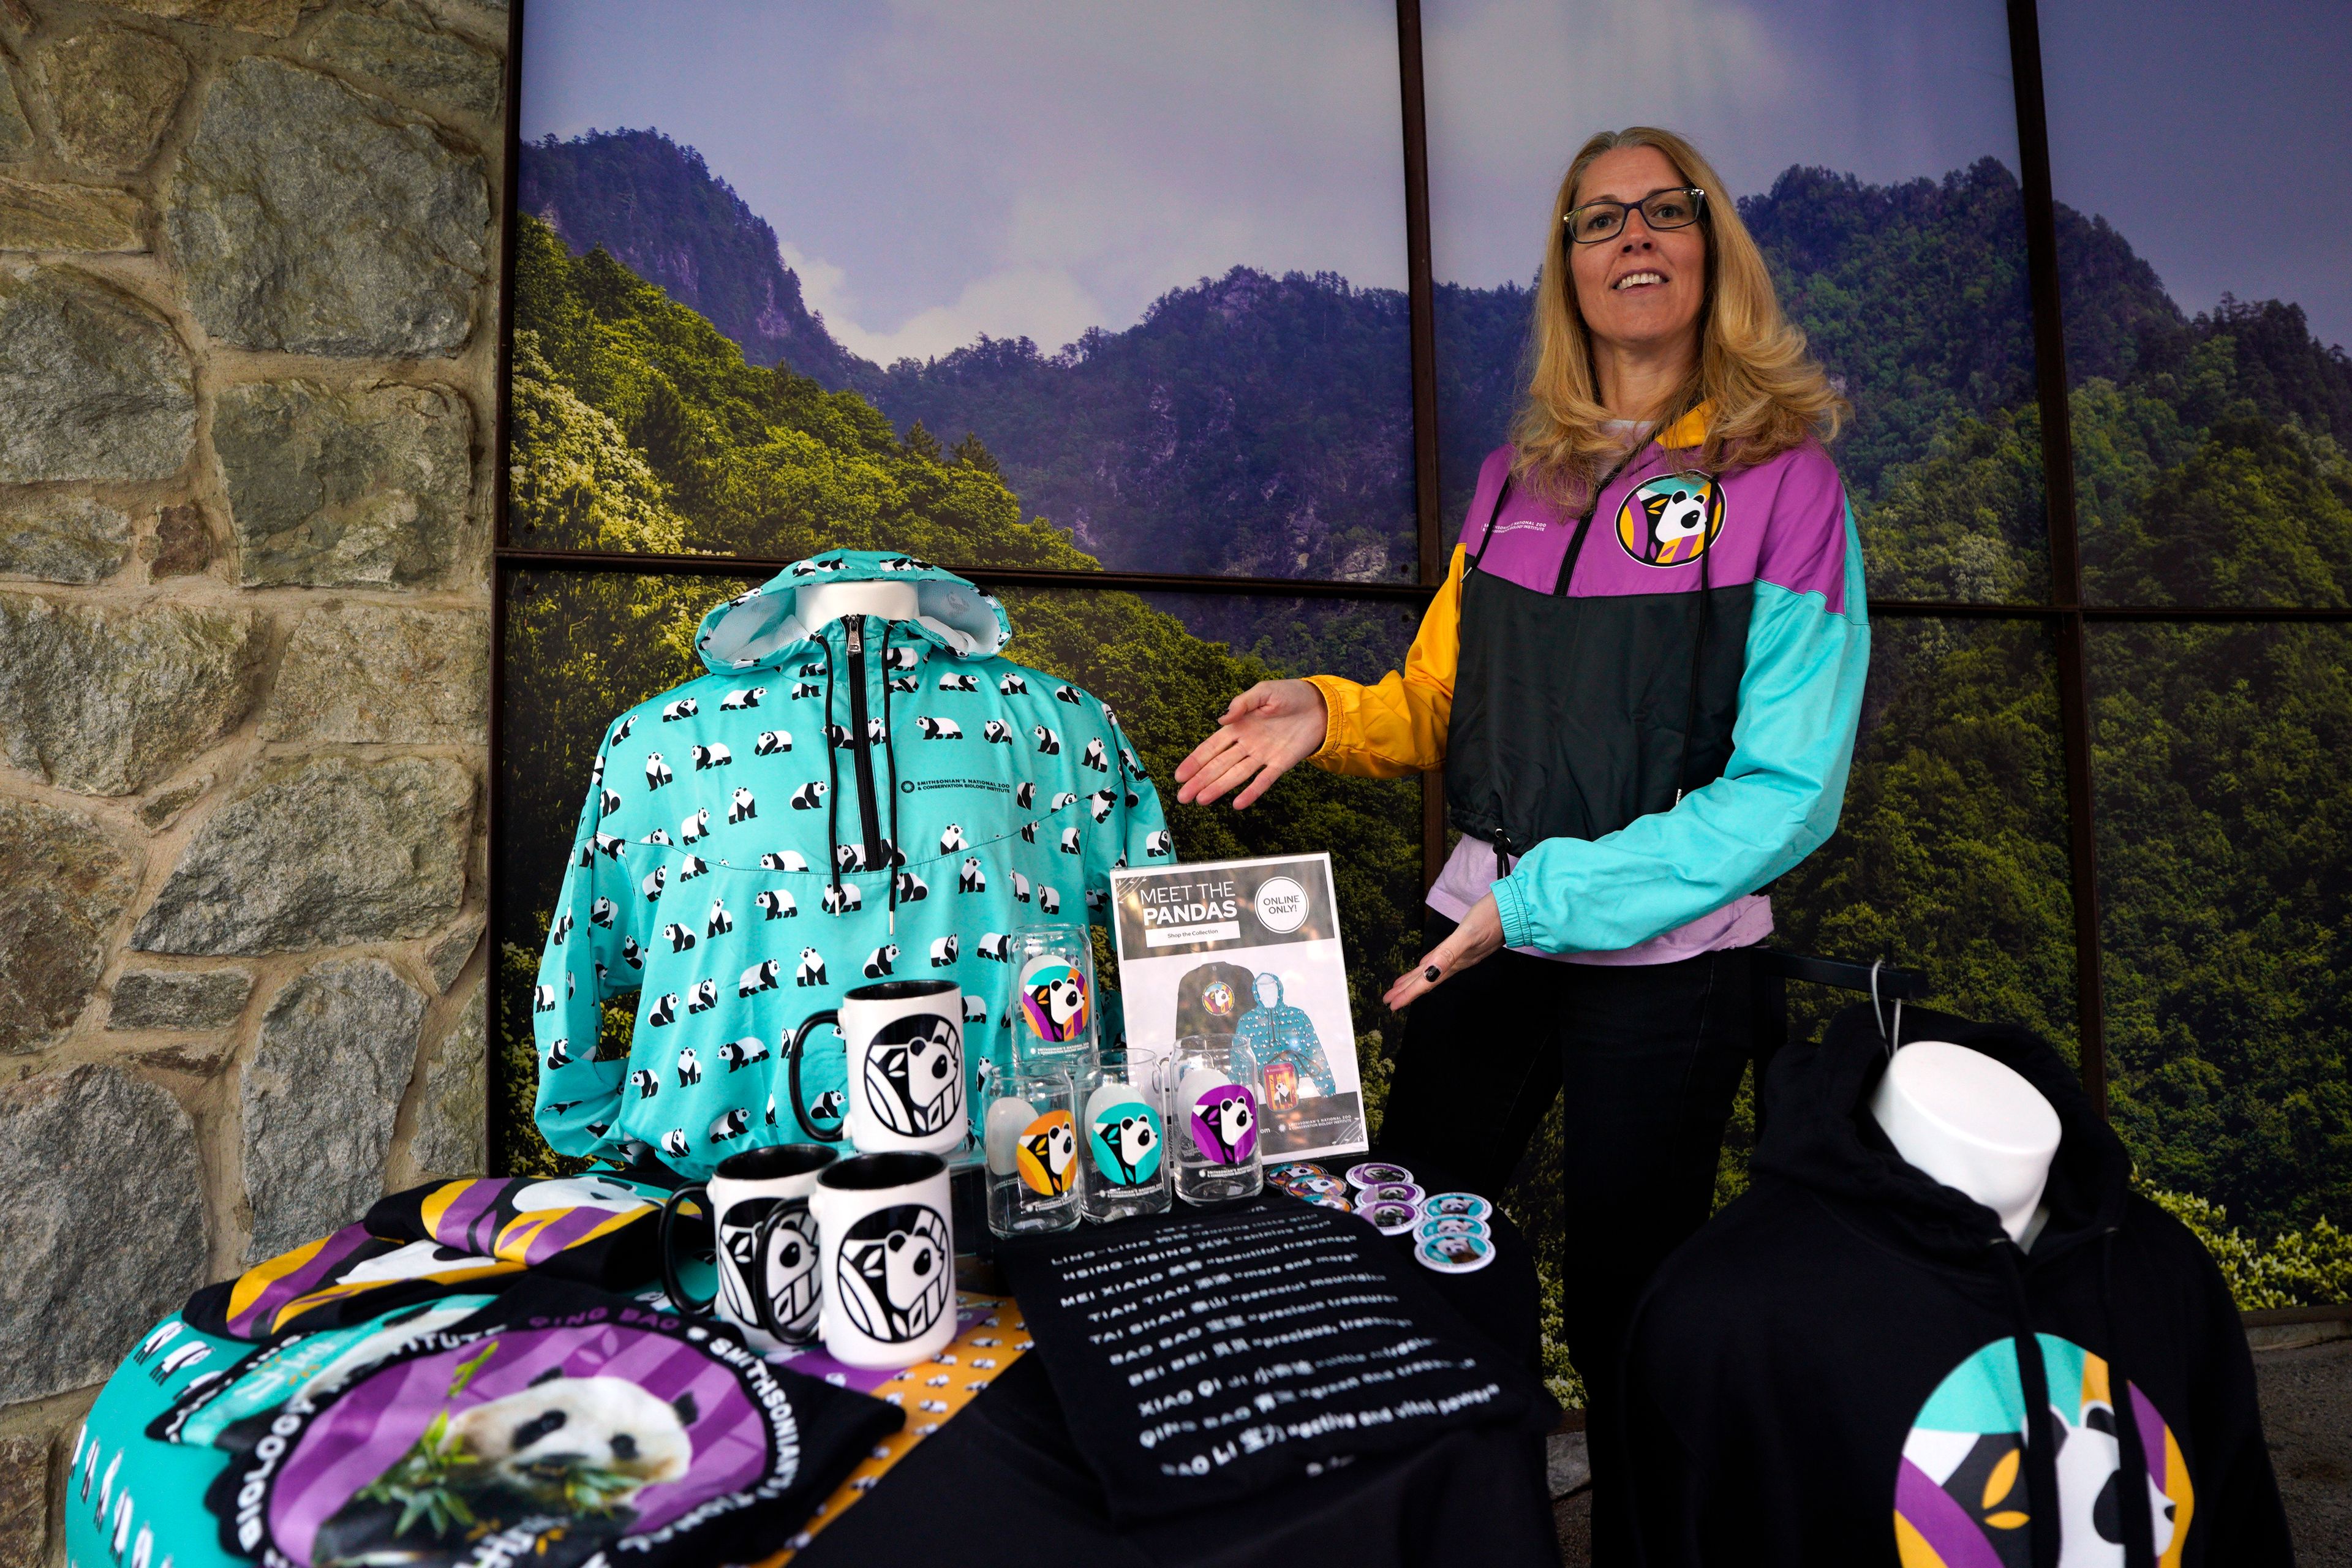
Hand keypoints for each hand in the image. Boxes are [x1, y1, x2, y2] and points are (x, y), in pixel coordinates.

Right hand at [1173, 679, 1327, 808]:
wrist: (1320, 705)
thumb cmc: (1289, 694)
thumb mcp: (1264, 691)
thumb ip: (1242, 703)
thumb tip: (1222, 718)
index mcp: (1239, 727)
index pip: (1211, 747)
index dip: (1195, 761)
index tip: (1180, 775)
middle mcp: (1247, 745)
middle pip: (1219, 765)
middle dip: (1200, 780)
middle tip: (1182, 797)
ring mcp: (1262, 756)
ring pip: (1236, 775)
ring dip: (1219, 788)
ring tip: (1201, 801)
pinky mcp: (1281, 764)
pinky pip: (1264, 780)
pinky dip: (1252, 792)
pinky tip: (1238, 804)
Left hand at [1381, 894, 1504, 1010]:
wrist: (1516, 909)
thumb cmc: (1493, 917)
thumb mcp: (1468, 934)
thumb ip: (1449, 953)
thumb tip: (1430, 971)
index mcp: (1455, 961)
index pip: (1427, 982)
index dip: (1409, 994)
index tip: (1392, 1004)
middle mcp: (1457, 961)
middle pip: (1427, 980)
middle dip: (1408, 990)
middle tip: (1389, 999)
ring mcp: (1462, 954)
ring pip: (1433, 971)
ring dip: (1416, 979)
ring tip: (1401, 986)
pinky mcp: (1466, 945)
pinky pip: (1441, 960)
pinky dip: (1430, 965)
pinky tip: (1427, 965)